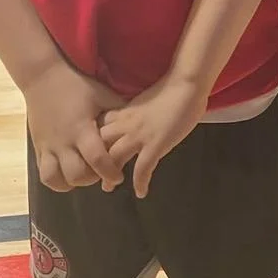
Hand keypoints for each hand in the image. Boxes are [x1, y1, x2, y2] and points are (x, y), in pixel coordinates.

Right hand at [25, 66, 126, 192]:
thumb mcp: (101, 95)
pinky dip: (55, 179)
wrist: (42, 76)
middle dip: (92, 179)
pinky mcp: (37, 147)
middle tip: (100, 172)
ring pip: (55, 179)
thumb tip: (140, 123)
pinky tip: (67, 173)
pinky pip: (43, 173)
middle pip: (77, 175)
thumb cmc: (76, 85)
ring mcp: (48, 146)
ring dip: (71, 182)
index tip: (119, 177)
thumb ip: (119, 112)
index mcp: (81, 129)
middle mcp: (63, 142)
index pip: (97, 159)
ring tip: (81, 174)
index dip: (110, 172)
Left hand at [100, 73, 208, 197]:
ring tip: (107, 188)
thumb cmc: (173, 87)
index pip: (100, 126)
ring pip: (114, 157)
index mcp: (125, 111)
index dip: (93, 139)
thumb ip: (139, 112)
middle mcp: (126, 123)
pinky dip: (140, 183)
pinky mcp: (155, 145)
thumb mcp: (147, 99)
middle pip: (100, 143)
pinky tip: (141, 192)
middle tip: (93, 172)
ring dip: (109, 175)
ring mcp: (139, 135)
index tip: (91, 151)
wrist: (187, 84)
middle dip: (94, 159)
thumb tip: (139, 121)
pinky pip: (142, 169)